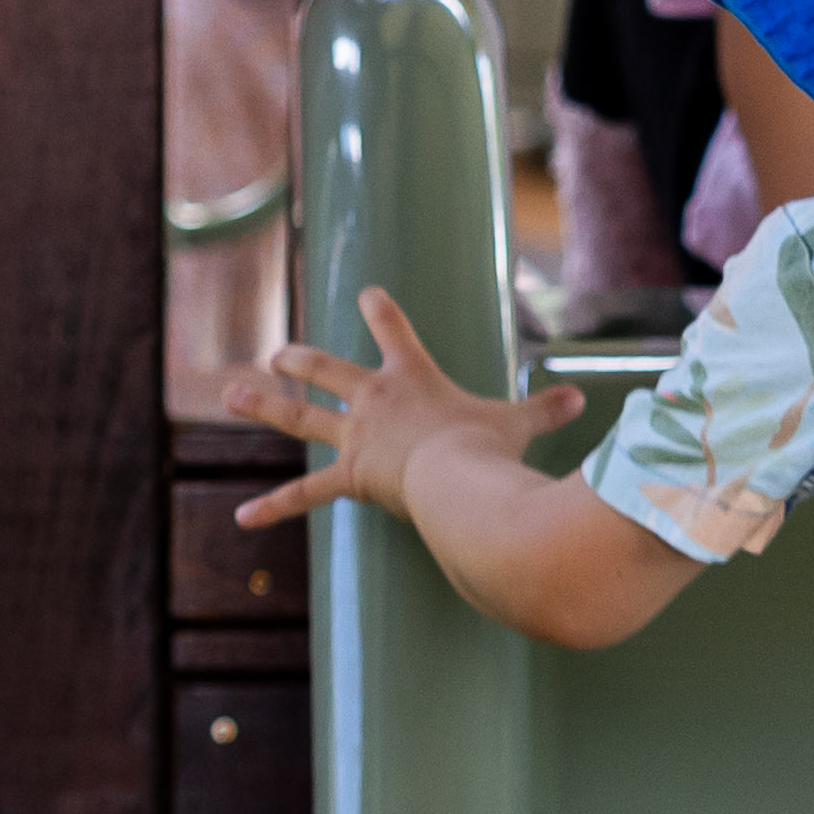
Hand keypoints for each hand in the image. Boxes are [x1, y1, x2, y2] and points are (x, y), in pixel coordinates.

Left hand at [228, 289, 574, 531]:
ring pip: (298, 416)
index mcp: (411, 377)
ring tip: (230, 394)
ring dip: (262, 404)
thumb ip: (546, 409)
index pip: (393, 330)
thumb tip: (583, 400)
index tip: (367, 294)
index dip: (380, 310)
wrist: (460, 476)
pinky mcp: (348, 476)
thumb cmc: (490, 448)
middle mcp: (373, 399)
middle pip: (326, 369)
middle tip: (279, 355)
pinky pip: (303, 495)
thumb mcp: (520, 423)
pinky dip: (272, 507)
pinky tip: (241, 519)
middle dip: (301, 360)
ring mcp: (354, 437)